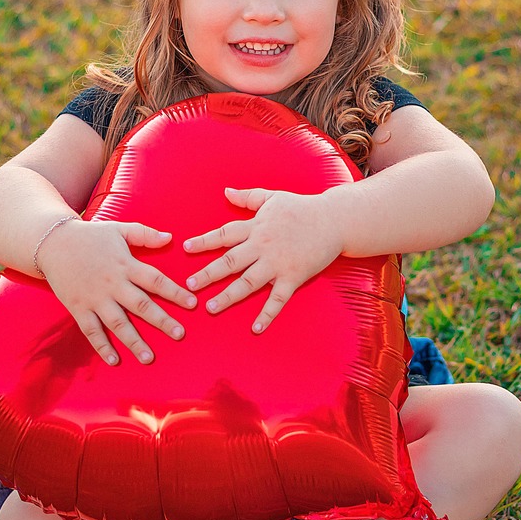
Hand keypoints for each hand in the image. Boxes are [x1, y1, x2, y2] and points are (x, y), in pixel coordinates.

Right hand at [38, 220, 196, 365]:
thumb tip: (171, 238)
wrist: (52, 243)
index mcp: (126, 265)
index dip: (175, 292)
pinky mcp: (78, 308)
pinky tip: (115, 360)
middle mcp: (113, 284)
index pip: (156, 280)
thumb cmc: (90, 235)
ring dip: (134, 341)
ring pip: (118, 323)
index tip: (192, 304)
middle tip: (180, 334)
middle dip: (162, 321)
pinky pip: (92, 331)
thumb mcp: (119, 229)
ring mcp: (95, 298)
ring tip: (149, 358)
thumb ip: (145, 234)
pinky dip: (102, 346)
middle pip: (141, 305)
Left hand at [182, 188, 343, 332]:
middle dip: (209, 274)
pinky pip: (278, 298)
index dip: (204, 241)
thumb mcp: (272, 197)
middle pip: (230, 261)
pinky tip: (255, 328)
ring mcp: (278, 263)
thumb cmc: (301, 208)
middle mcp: (263, 245)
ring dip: (229, 296)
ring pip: (248, 282)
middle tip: (189, 285)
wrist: (334, 220)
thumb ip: (248, 197)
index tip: (186, 249)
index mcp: (256, 226)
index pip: (224, 234)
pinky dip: (267, 313)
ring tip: (211, 308)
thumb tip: (225, 191)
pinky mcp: (294, 276)